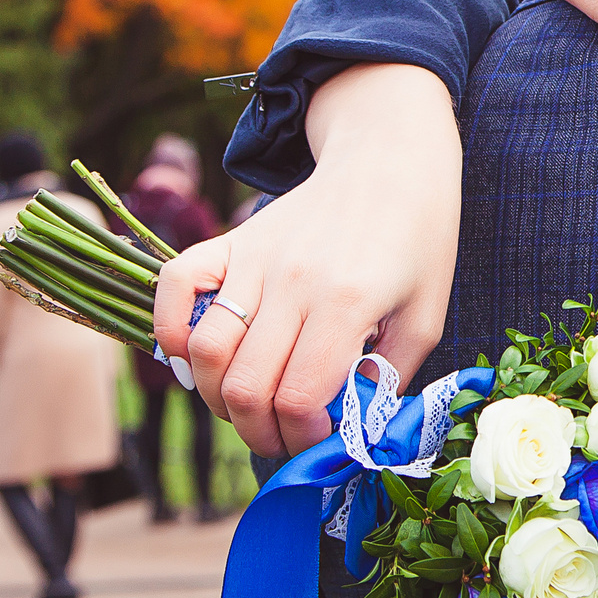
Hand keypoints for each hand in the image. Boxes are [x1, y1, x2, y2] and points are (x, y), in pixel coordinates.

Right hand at [152, 62, 459, 458]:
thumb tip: (348, 429)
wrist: (391, 161)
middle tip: (282, 433)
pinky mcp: (230, 240)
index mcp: (347, 301)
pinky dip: (171, 332)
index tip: (318, 436)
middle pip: (244, 386)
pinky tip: (200, 354)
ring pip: (203, 351)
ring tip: (249, 402)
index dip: (302, 436)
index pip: (299, 396)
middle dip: (258, 431)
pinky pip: (172, 289)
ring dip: (217, 396)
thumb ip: (389, 378)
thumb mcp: (426, 316)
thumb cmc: (418, 242)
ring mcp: (254, 258)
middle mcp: (292, 280)